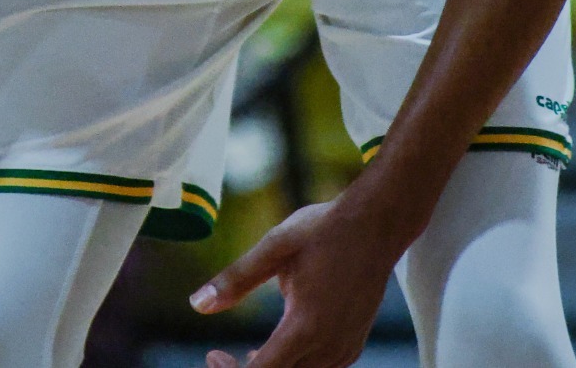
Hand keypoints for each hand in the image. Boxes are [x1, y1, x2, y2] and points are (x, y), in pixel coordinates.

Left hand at [191, 196, 400, 367]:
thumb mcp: (275, 246)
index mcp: (306, 325)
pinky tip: (279, 349)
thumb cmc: (325, 230)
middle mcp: (330, 345)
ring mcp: (346, 348)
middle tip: (220, 357)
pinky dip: (294, 367)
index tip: (212, 355)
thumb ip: (236, 279)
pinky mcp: (353, 345)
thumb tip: (197, 304)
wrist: (378, 223)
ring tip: (246, 355)